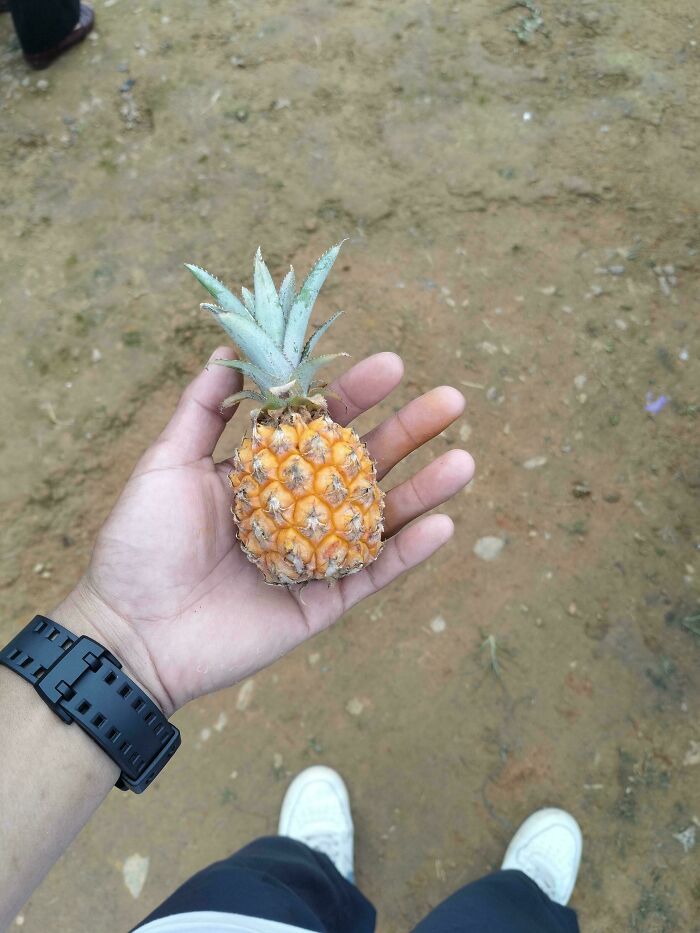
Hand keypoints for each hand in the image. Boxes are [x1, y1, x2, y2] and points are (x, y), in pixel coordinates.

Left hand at [57, 351, 473, 714]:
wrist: (130, 631)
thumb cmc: (142, 543)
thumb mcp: (167, 463)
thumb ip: (202, 408)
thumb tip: (231, 348)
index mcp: (264, 471)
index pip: (321, 423)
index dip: (356, 394)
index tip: (392, 366)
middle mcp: (297, 507)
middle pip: (363, 462)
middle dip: (408, 431)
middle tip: (451, 401)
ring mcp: (314, 553)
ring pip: (379, 515)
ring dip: (423, 488)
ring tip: (463, 459)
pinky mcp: (322, 600)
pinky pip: (372, 573)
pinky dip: (407, 552)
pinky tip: (442, 524)